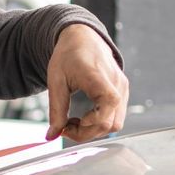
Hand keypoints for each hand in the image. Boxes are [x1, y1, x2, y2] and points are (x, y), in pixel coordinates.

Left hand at [46, 24, 128, 142]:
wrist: (82, 39)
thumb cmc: (68, 56)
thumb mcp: (55, 82)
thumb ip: (56, 110)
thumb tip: (51, 136)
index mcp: (99, 76)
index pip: (108, 105)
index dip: (90, 122)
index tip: (67, 125)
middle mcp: (116, 83)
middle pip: (112, 122)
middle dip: (86, 133)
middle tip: (65, 127)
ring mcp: (122, 88)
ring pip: (116, 123)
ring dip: (93, 130)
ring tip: (73, 121)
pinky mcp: (122, 93)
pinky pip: (116, 117)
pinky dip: (99, 123)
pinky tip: (83, 117)